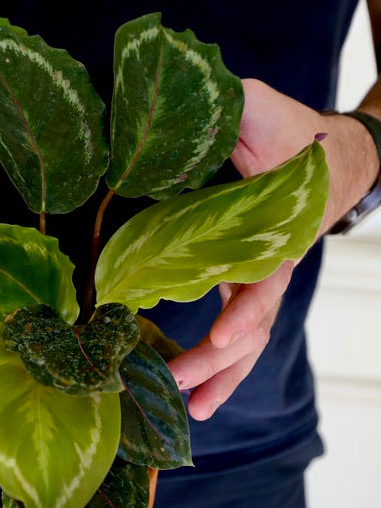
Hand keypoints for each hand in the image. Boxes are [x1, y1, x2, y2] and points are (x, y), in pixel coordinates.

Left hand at [167, 78, 373, 420]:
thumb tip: (183, 97)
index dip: (247, 308)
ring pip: (246, 339)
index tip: (224, 334)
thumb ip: (232, 105)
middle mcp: (270, 263)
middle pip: (253, 325)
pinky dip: (217, 363)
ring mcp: (256, 277)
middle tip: (180, 383)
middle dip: (220, 360)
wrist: (326, 156)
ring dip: (220, 375)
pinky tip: (191, 391)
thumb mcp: (260, 109)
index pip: (266, 278)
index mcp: (278, 230)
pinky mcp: (238, 280)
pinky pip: (232, 330)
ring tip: (192, 410)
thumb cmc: (292, 134)